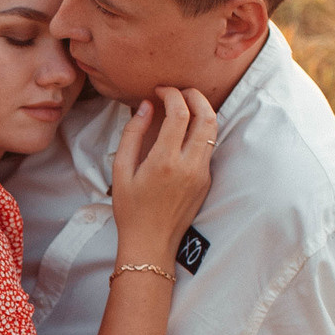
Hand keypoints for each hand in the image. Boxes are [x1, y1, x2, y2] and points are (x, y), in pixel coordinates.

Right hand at [108, 86, 218, 265]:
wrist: (151, 243)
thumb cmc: (130, 209)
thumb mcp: (121, 170)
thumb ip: (133, 134)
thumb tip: (146, 106)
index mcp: (165, 161)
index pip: (180, 113)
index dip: (172, 94)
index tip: (160, 91)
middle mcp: (189, 165)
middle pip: (207, 116)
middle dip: (195, 96)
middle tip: (180, 91)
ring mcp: (202, 174)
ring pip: (213, 131)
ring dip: (203, 111)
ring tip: (186, 105)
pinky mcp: (206, 181)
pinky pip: (208, 148)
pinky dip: (199, 132)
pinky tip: (184, 132)